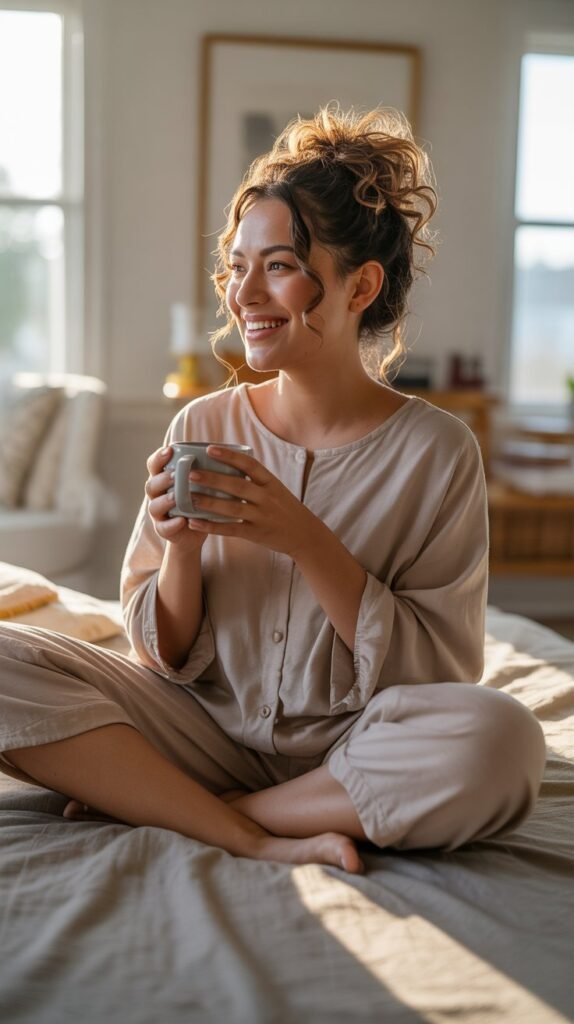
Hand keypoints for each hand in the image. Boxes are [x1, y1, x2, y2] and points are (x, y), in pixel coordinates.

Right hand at [144, 445, 206, 548]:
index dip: (159, 457)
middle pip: (152, 484)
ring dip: (165, 501)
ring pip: (154, 506)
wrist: (195, 533)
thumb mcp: (201, 484)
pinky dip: (172, 524)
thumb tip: (228, 451)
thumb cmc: (199, 501)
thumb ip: (205, 470)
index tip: (170, 450)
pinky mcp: (164, 530)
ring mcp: (159, 514)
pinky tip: (182, 520)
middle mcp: (157, 495)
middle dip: (162, 479)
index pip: (154, 465)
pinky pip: (164, 527)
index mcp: (164, 479)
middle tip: (175, 475)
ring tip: (176, 497)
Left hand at [183, 446, 317, 557]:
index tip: (209, 448)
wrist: (305, 534)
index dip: (229, 456)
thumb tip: (230, 461)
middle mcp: (267, 498)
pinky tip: (195, 523)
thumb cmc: (286, 508)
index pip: (249, 465)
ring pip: (231, 508)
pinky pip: (230, 529)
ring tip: (189, 498)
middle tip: (191, 473)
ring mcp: (261, 517)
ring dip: (209, 503)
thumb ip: (256, 479)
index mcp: (271, 483)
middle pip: (237, 486)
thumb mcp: (276, 489)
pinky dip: (211, 527)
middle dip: (213, 479)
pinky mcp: (256, 534)